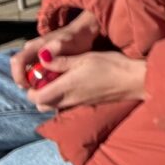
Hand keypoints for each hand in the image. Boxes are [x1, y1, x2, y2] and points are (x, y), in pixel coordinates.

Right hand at [10, 11, 100, 88]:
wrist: (82, 32)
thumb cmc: (75, 38)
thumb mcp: (69, 43)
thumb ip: (57, 47)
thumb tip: (42, 55)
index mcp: (35, 46)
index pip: (17, 61)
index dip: (19, 76)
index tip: (29, 87)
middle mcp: (31, 49)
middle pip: (19, 68)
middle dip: (24, 81)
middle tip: (37, 91)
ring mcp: (35, 54)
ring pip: (25, 70)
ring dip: (31, 81)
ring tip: (44, 90)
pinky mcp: (40, 58)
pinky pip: (33, 70)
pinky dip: (37, 79)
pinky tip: (48, 85)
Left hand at [26, 50, 146, 111]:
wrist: (133, 80)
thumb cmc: (111, 65)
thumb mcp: (84, 58)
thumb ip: (61, 61)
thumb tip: (42, 58)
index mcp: (66, 88)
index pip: (38, 99)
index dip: (31, 90)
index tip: (34, 76)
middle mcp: (70, 99)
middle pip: (44, 105)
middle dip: (39, 94)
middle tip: (44, 77)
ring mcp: (79, 103)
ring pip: (56, 105)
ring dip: (52, 95)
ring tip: (58, 78)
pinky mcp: (88, 103)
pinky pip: (68, 104)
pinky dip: (64, 96)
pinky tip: (73, 81)